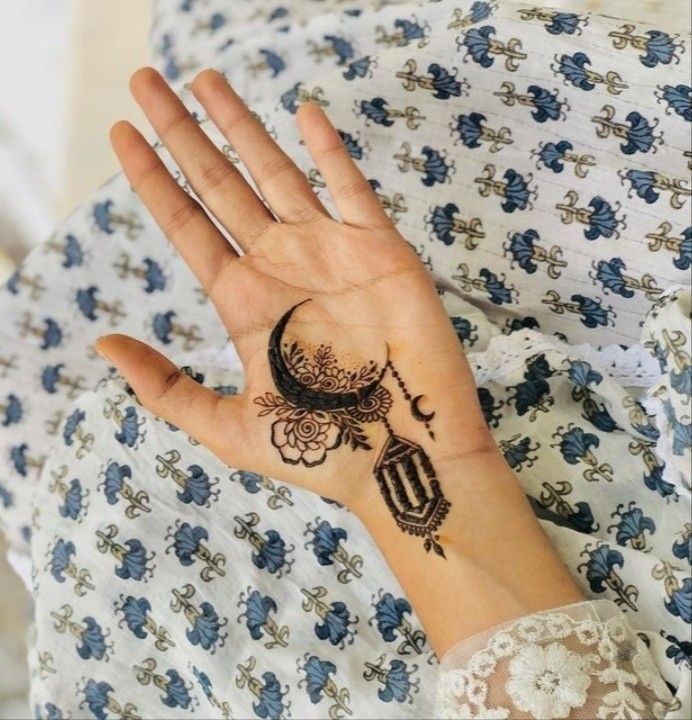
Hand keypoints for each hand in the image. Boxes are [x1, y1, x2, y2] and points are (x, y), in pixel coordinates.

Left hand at [97, 68, 493, 543]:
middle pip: (219, 184)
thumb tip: (103, 343)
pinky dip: (329, 150)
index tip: (120, 132)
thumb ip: (166, 388)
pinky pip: (351, 188)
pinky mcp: (382, 250)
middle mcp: (280, 266)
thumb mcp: (230, 428)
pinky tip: (302, 113)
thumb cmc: (323, 452)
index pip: (186, 225)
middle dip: (181, 132)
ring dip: (240, 125)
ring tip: (204, 79)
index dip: (151, 180)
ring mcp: (330, 253)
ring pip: (276, 171)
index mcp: (244, 302)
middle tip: (145, 80)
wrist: (403, 457)